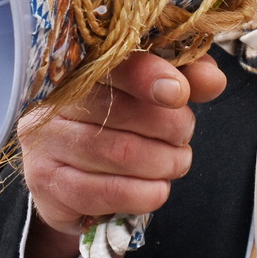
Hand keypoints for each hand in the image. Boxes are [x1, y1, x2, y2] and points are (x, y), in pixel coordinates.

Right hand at [21, 52, 226, 257]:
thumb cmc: (115, 126)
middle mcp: (52, 101)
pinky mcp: (47, 183)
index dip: (149, 76)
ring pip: (119, 153)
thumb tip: (213, 80)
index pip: (112, 64)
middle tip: (184, 136)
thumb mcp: (150, 93)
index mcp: (77, 67)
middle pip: (121, 113)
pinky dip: (144, 193)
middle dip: (170, 127)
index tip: (179, 93)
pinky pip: (106, 192)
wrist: (69, 178)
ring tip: (176, 162)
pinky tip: (157, 189)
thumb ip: (183, 78)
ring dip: (164, 163)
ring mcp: (44, 142)